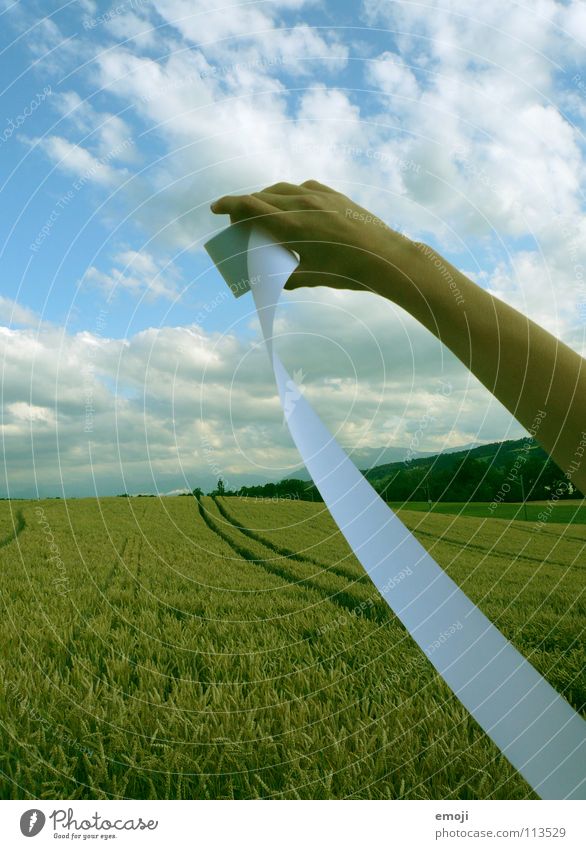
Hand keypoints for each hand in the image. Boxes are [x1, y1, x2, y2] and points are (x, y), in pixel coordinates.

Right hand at [210, 179, 417, 291]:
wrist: (385, 257)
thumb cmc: (347, 273)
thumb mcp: (310, 278)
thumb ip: (285, 277)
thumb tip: (271, 280)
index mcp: (292, 226)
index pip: (251, 207)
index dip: (229, 205)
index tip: (215, 208)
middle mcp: (303, 205)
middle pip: (263, 196)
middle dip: (246, 206)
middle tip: (239, 221)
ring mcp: (320, 196)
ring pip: (282, 189)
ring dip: (266, 198)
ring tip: (262, 212)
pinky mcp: (334, 194)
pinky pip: (303, 187)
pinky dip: (290, 195)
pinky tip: (292, 205)